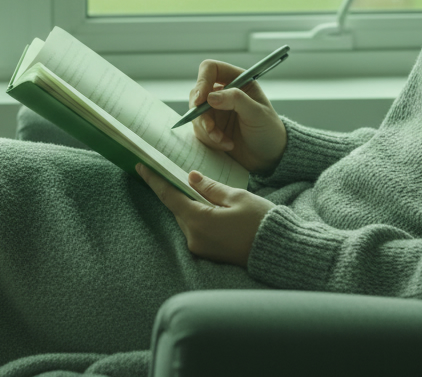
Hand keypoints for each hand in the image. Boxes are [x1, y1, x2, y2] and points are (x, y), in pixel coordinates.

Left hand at [135, 164, 273, 267]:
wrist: (280, 251)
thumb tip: (190, 177)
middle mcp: (195, 238)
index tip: (141, 167)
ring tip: (191, 185)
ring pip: (186, 218)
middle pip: (177, 208)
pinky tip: (204, 204)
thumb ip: (211, 187)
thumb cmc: (262, 222)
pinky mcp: (209, 253)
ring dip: (187, 203)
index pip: (169, 197)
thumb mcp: (238, 197)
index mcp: (200, 221)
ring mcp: (201, 248)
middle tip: (167, 170)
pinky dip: (196, 215)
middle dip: (173, 189)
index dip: (154, 180)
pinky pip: (196, 228)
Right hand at [189, 59, 286, 176]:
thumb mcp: (257, 113)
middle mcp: (223, 92)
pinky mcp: (210, 126)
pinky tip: (226, 145)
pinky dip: (210, 139)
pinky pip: (199, 130)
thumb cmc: (269, 131)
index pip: (211, 69)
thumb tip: (210, 97)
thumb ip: (236, 100)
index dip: (202, 81)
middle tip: (211, 127)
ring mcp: (215, 110)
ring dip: (207, 129)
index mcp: (237, 80)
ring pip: (196, 113)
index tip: (201, 100)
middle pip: (197, 92)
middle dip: (201, 113)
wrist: (268, 156)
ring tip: (224, 140)